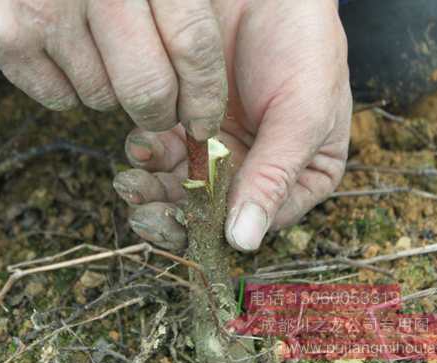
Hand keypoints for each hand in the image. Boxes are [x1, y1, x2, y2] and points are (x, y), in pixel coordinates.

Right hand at [0, 0, 226, 138]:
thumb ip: (183, 6)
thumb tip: (210, 83)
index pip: (193, 45)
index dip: (205, 95)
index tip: (205, 121)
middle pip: (148, 89)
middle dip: (160, 114)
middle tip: (160, 111)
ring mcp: (46, 10)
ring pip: (102, 99)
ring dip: (109, 90)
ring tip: (96, 48)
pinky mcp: (3, 34)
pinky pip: (59, 99)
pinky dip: (67, 87)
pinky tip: (59, 48)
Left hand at [113, 0, 351, 250]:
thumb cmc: (304, 45)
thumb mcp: (302, 115)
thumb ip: (273, 177)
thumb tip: (244, 242)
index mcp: (300, 174)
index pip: (259, 221)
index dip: (223, 232)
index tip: (191, 229)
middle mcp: (257, 166)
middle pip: (214, 212)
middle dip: (177, 218)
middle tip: (146, 218)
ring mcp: (220, 144)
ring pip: (181, 186)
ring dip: (154, 190)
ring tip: (132, 183)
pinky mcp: (187, 119)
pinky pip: (162, 150)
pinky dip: (146, 154)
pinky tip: (138, 146)